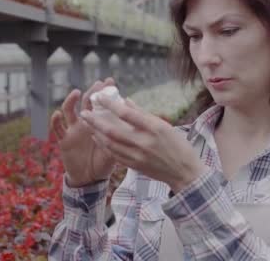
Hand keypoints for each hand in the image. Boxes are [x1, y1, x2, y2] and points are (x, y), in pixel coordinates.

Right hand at [50, 78, 117, 187]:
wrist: (89, 178)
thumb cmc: (103, 163)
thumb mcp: (115, 150)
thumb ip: (120, 138)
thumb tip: (133, 126)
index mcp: (98, 124)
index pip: (101, 104)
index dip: (104, 93)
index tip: (110, 82)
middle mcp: (84, 123)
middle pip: (86, 103)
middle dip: (91, 92)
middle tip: (98, 83)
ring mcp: (73, 130)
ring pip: (69, 111)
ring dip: (71, 100)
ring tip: (77, 93)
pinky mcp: (64, 140)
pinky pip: (58, 129)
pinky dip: (55, 120)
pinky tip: (57, 114)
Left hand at [79, 96, 207, 192]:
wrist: (184, 172)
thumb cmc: (177, 145)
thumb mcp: (165, 125)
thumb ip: (143, 114)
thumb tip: (125, 101)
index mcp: (154, 128)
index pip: (127, 114)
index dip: (110, 105)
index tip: (99, 97)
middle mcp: (144, 142)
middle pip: (113, 130)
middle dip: (95, 121)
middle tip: (84, 112)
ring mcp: (138, 156)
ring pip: (110, 144)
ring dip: (96, 133)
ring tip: (88, 124)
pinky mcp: (135, 166)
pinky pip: (114, 155)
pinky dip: (104, 145)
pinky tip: (97, 138)